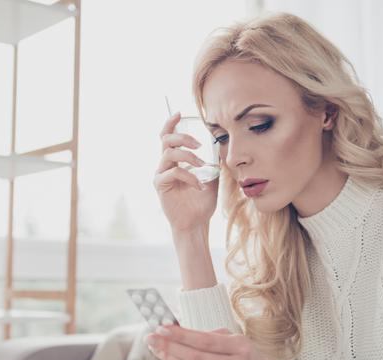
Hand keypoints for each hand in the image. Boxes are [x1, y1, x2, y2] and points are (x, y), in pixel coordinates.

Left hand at [146, 324, 273, 359]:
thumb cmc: (244, 355)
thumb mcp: (235, 338)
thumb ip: (211, 334)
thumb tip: (179, 328)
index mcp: (239, 346)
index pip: (204, 340)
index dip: (181, 334)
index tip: (162, 327)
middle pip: (195, 356)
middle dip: (169, 345)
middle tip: (151, 337)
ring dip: (170, 358)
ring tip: (156, 348)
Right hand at [154, 113, 218, 232]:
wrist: (196, 222)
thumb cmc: (202, 201)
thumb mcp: (212, 177)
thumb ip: (213, 161)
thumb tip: (222, 145)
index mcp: (175, 160)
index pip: (168, 137)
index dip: (171, 123)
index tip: (180, 113)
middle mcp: (165, 165)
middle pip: (165, 140)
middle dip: (182, 137)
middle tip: (198, 144)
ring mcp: (161, 174)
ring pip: (169, 153)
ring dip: (188, 156)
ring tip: (202, 165)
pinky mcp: (160, 185)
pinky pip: (174, 172)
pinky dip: (189, 176)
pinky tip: (199, 185)